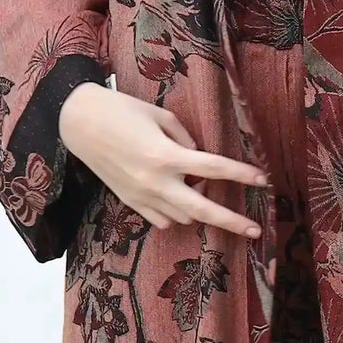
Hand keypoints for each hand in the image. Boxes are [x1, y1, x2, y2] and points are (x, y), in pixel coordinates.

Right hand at [58, 80, 268, 237]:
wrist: (78, 124)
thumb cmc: (122, 111)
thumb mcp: (160, 115)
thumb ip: (185, 140)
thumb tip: (198, 159)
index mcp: (166, 155)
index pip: (214, 168)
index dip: (242, 174)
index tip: (263, 180)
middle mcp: (156, 181)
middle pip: (203, 209)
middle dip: (232, 222)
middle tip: (256, 231)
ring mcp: (142, 196)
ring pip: (183, 216)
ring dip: (198, 206)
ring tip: (199, 189)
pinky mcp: (130, 202)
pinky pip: (161, 220)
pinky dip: (175, 213)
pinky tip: (176, 198)